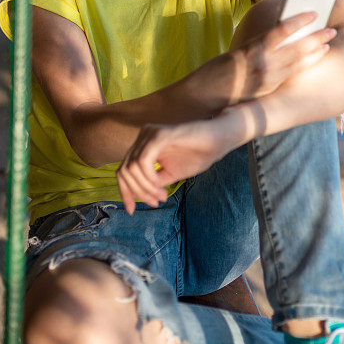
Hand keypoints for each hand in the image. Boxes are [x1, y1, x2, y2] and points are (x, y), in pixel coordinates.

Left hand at [117, 118, 232, 214]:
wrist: (220, 140)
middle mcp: (143, 136)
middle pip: (124, 170)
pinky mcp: (160, 134)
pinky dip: (149, 179)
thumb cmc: (198, 154)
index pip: (123, 170)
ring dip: (145, 188)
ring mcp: (150, 133)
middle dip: (137, 193)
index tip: (131, 210)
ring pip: (131, 168)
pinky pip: (143, 161)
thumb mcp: (171, 173)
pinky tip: (162, 188)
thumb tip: (138, 195)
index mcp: (144, 145)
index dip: (124, 192)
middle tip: (156, 203)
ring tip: (162, 196)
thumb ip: (154, 181)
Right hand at [226, 11, 337, 102]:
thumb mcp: (237, 53)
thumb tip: (284, 35)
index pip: (282, 30)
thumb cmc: (217, 71)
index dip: (300, 20)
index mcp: (252, 49)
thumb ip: (259, 46)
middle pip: (296, 48)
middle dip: (316, 38)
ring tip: (327, 45)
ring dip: (315, 53)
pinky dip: (303, 66)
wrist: (203, 97)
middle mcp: (262, 65)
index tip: (314, 13)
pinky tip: (312, 61)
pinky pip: (290, 76)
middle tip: (331, 30)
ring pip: (298, 64)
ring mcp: (267, 80)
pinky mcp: (268, 91)